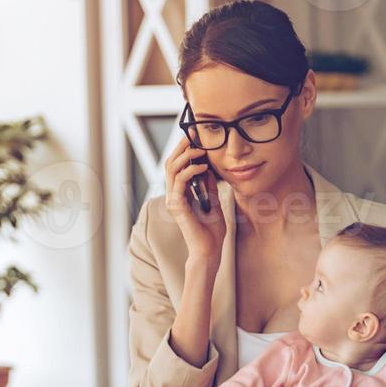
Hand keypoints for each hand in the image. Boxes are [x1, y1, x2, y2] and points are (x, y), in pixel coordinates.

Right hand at [164, 135, 226, 261]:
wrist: (209, 251)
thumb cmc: (211, 233)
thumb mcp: (214, 204)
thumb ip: (209, 188)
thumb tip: (209, 170)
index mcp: (181, 195)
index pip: (178, 166)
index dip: (184, 150)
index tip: (196, 138)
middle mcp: (173, 196)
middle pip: (171, 162)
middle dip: (182, 147)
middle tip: (195, 135)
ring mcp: (173, 200)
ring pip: (172, 168)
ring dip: (186, 155)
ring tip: (200, 149)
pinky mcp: (176, 205)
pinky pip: (180, 180)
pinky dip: (191, 170)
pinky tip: (203, 166)